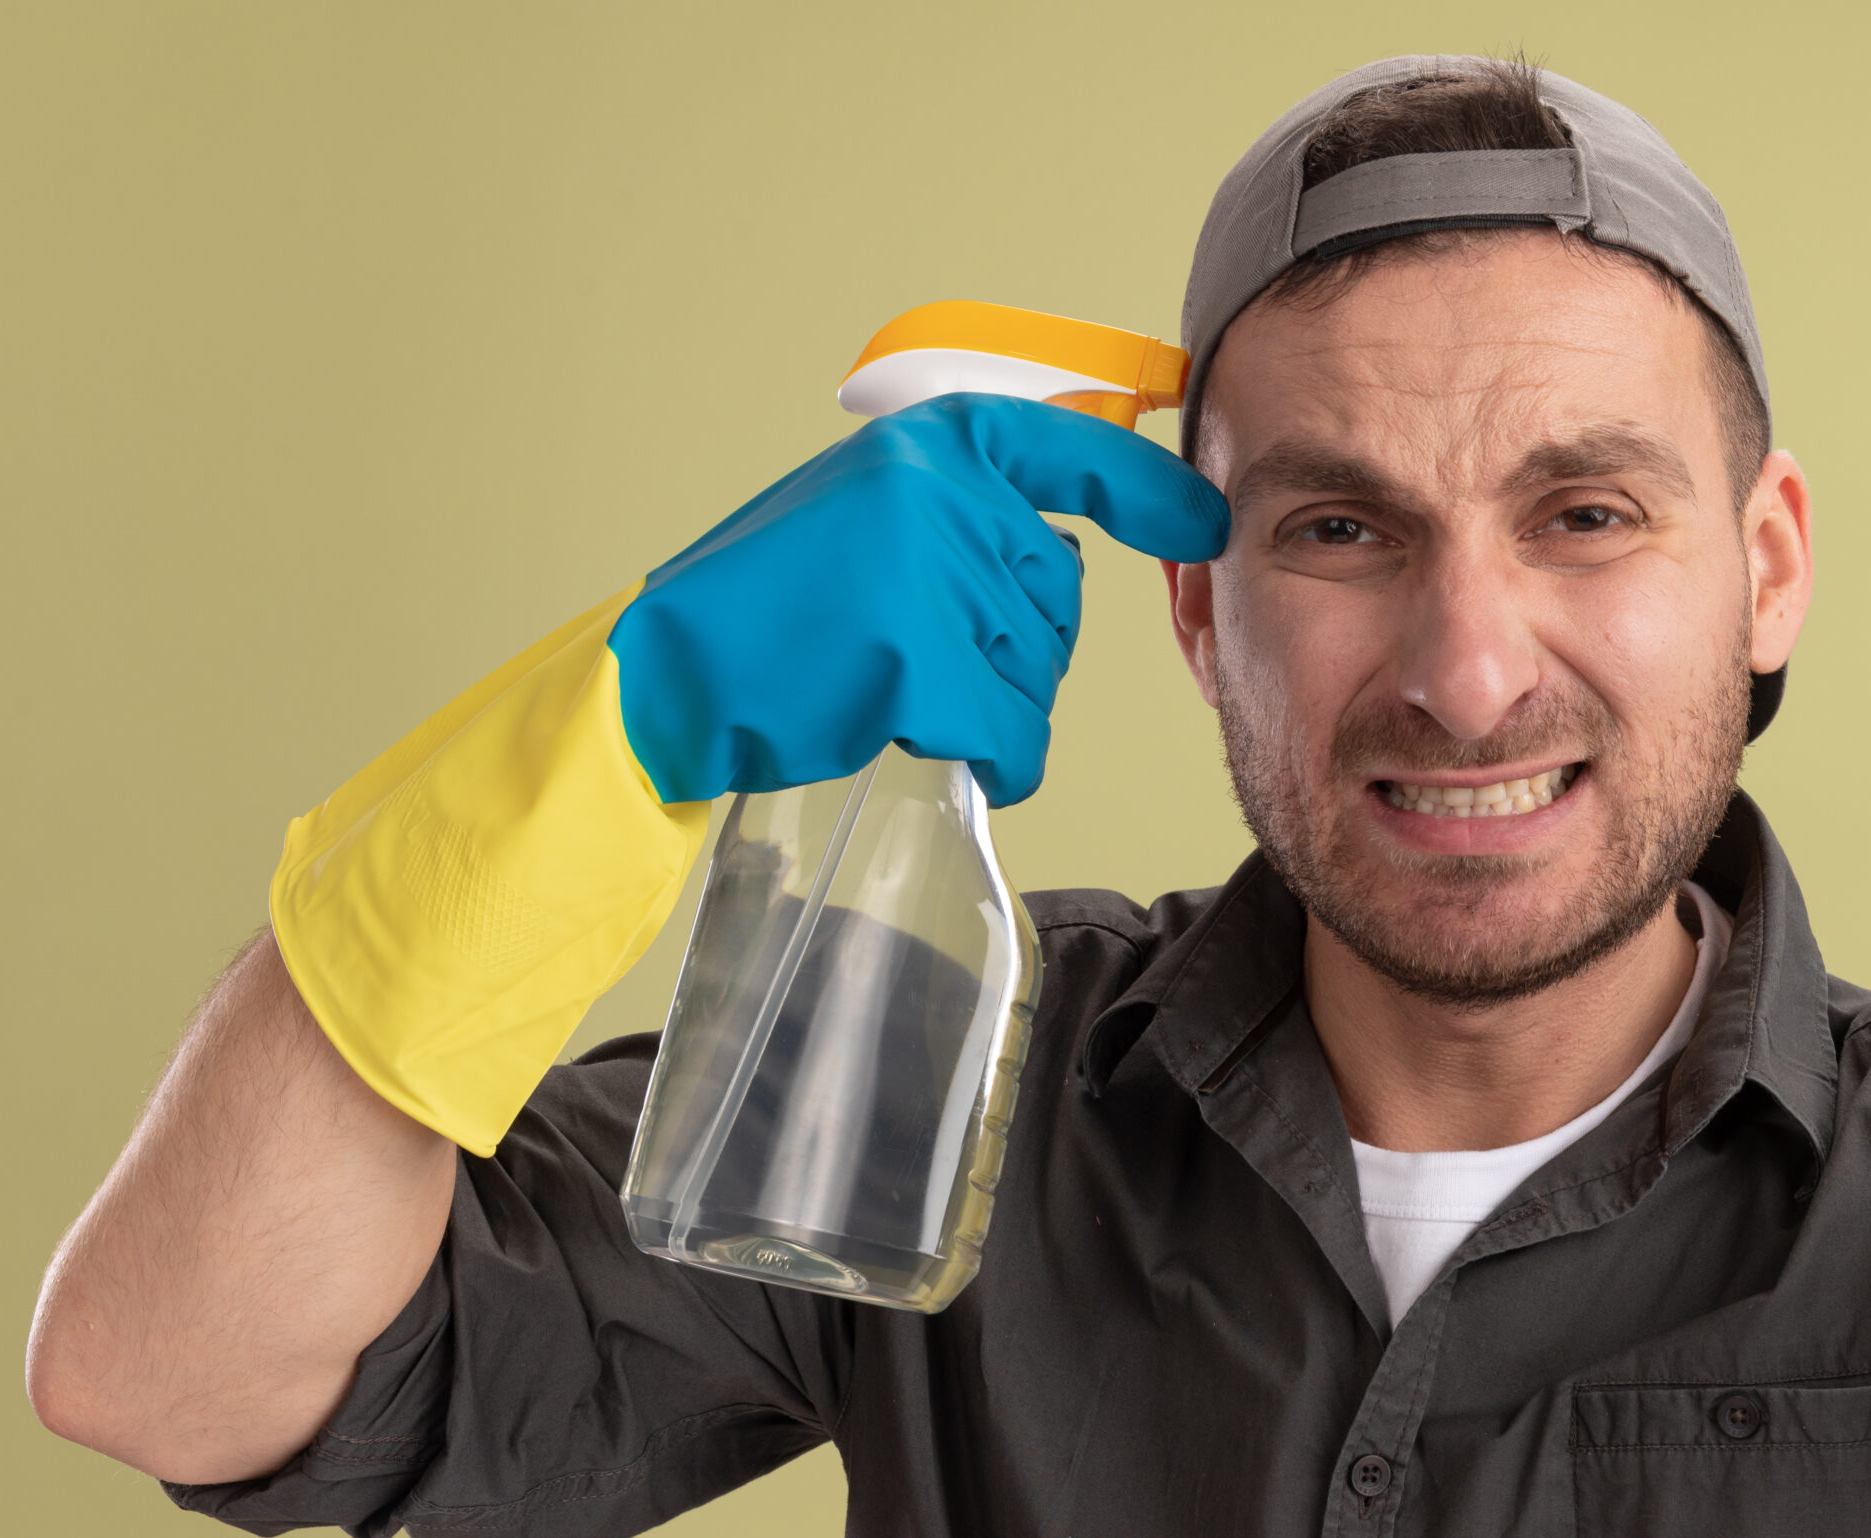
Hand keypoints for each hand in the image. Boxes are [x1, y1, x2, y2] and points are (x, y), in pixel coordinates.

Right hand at [608, 392, 1230, 805]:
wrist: (666, 677)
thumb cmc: (765, 613)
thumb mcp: (866, 516)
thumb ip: (960, 514)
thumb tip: (1062, 549)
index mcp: (931, 444)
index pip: (1074, 449)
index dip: (1150, 492)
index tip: (1205, 519)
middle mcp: (942, 491)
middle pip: (1054, 598)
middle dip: (1006, 647)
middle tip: (896, 648)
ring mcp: (933, 571)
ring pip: (1034, 672)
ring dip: (983, 705)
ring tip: (881, 683)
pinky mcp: (922, 655)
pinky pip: (1012, 734)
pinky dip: (988, 759)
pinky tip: (913, 737)